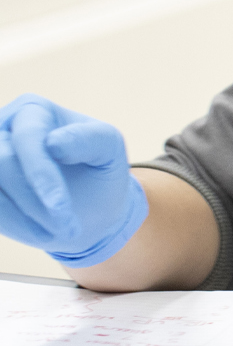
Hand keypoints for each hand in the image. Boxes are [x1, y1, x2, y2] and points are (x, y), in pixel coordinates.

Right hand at [0, 95, 148, 266]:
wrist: (90, 205)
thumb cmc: (100, 169)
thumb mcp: (110, 150)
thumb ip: (91, 139)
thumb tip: (52, 143)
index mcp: (32, 110)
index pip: (27, 138)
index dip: (42, 175)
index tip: (61, 207)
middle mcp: (2, 129)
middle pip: (2, 163)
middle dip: (34, 203)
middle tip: (69, 229)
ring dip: (23, 218)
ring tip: (62, 233)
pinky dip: (16, 225)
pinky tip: (42, 234)